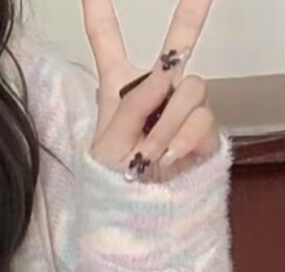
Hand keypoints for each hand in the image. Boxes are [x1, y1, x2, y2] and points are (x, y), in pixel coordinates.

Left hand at [83, 0, 219, 180]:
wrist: (135, 219)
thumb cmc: (113, 186)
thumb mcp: (106, 147)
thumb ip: (130, 107)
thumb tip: (163, 74)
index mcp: (119, 92)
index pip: (108, 46)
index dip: (100, 15)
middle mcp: (156, 94)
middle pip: (177, 46)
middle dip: (191, 14)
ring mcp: (182, 110)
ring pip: (190, 90)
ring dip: (166, 124)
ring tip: (148, 154)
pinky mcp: (203, 131)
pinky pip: (201, 120)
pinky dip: (181, 139)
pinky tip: (167, 157)